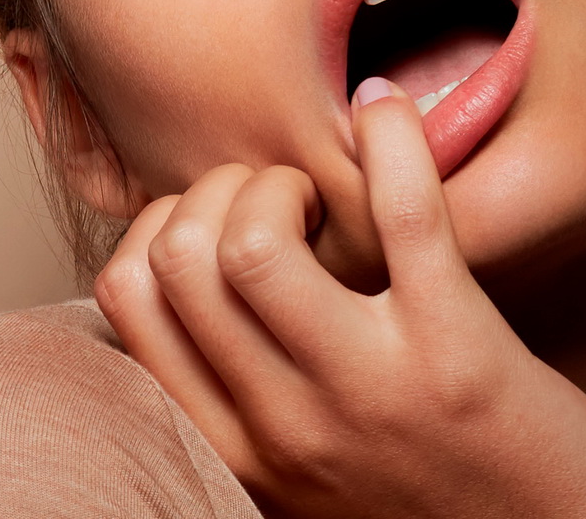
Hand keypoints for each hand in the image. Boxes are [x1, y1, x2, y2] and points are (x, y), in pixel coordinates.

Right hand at [95, 78, 585, 517]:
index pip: (127, 298)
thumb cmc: (428, 478)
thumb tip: (191, 256)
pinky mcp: (459, 347)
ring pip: (252, 243)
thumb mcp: (304, 450)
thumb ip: (242, 382)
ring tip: (325, 195)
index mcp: (237, 446)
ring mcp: (370, 389)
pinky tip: (384, 106)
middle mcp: (286, 426)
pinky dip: (389, 135)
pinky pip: (403, 211)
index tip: (222, 219)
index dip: (161, 222)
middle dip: (216, 187)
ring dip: (278, 180)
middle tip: (280, 198)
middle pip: (179, 258)